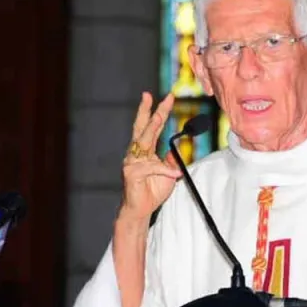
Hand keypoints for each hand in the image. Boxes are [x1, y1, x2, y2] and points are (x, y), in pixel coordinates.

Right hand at [119, 92, 181, 223]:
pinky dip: (164, 170)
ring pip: (144, 142)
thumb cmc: (152, 191)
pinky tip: (173, 174)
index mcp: (144, 151)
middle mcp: (135, 153)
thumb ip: (170, 160)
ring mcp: (131, 162)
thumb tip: (175, 149)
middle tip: (152, 95)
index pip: (152, 127)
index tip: (168, 97)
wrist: (141, 210)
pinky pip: (151, 167)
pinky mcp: (132, 173)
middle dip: (148, 110)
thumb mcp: (168, 173)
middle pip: (142, 127)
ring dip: (153, 127)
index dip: (159, 111)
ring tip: (160, 115)